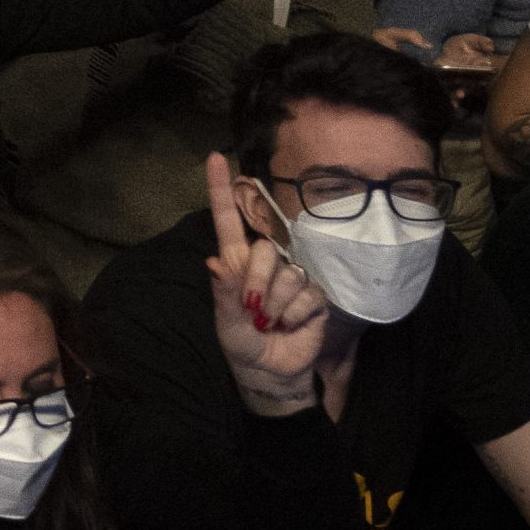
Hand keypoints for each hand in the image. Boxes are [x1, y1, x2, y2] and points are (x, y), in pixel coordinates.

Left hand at [203, 149, 331, 409]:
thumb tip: (214, 263)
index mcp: (237, 262)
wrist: (271, 371)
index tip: (215, 158)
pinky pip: (308, 296)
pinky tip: (290, 326)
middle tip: (254, 313)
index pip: (228, 221)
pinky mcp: (315, 295)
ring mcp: (293, 277)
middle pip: (265, 251)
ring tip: (271, 323)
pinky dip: (296, 317)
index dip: (221, 190)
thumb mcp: (225, 323)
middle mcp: (266, 263)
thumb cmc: (241, 343)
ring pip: (289, 275)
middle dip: (257, 284)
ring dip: (277, 307)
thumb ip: (224, 294)